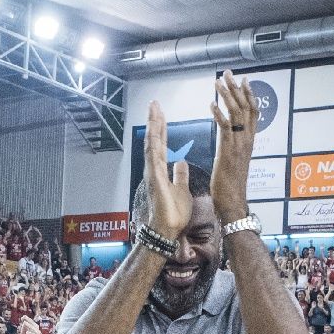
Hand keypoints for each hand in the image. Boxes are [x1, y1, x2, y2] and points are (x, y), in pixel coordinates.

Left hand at [15, 317, 42, 333]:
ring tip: (25, 323)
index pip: (33, 327)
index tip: (23, 317)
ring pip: (37, 332)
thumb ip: (23, 333)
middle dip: (30, 321)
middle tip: (24, 317)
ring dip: (31, 327)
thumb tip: (24, 324)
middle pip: (36, 328)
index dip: (29, 321)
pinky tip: (27, 332)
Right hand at [141, 101, 192, 241]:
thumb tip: (180, 162)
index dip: (161, 128)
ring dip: (152, 126)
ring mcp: (152, 173)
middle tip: (154, 104)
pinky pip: (153, 156)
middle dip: (154, 121)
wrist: (168, 229)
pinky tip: (153, 129)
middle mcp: (154, 169)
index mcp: (161, 170)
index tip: (161, 114)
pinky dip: (153, 142)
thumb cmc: (173, 213)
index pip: (161, 144)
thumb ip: (179, 175)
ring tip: (153, 109)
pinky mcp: (154, 178)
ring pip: (151, 144)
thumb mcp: (182, 189)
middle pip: (154, 140)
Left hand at [208, 71, 256, 223]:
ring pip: (236, 114)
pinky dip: (218, 115)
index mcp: (248, 142)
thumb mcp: (235, 160)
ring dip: (226, 96)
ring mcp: (238, 145)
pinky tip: (210, 104)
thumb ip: (234, 146)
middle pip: (246, 108)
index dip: (249, 95)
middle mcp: (247, 140)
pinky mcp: (227, 151)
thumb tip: (231, 138)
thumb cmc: (231, 185)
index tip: (243, 80)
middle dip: (237, 89)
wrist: (233, 202)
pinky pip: (224, 129)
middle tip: (229, 73)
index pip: (253, 113)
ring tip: (219, 81)